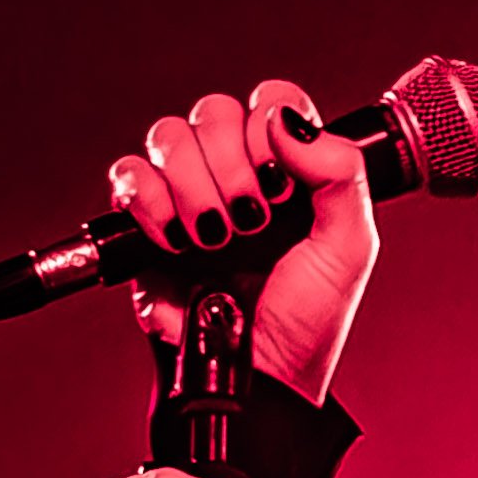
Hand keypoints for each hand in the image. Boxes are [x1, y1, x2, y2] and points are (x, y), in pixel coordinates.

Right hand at [108, 81, 374, 403]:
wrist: (257, 377)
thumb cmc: (308, 321)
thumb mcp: (349, 246)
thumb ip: (339, 171)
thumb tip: (283, 121)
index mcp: (288, 170)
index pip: (270, 101)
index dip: (269, 127)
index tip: (282, 185)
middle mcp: (236, 174)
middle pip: (213, 111)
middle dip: (232, 165)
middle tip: (252, 221)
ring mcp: (188, 196)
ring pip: (168, 136)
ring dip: (194, 186)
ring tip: (217, 239)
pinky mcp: (146, 225)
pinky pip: (128, 177)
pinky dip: (148, 201)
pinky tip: (177, 240)